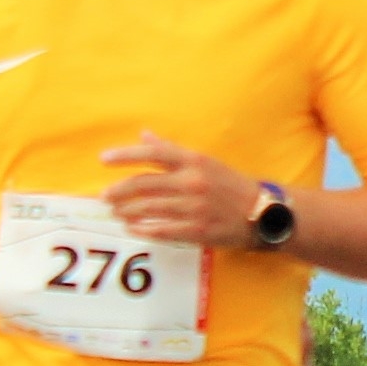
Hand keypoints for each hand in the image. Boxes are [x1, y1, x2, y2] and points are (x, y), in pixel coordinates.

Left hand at [98, 133, 262, 249]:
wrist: (262, 213)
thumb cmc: (231, 185)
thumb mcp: (205, 161)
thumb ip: (172, 150)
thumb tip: (145, 135)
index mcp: (194, 161)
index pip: (152, 153)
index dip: (125, 155)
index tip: (104, 159)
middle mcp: (192, 182)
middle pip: (144, 184)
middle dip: (119, 190)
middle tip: (104, 196)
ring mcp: (194, 207)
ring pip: (149, 208)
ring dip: (127, 211)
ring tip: (116, 212)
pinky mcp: (197, 230)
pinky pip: (162, 229)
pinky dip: (143, 229)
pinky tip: (133, 228)